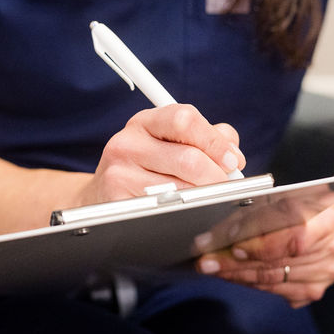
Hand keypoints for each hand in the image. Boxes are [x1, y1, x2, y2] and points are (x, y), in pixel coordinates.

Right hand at [81, 104, 244, 203]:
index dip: (215, 141)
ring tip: (206, 200)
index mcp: (144, 122)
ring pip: (180, 189)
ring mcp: (118, 173)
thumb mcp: (169, 142)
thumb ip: (207, 137)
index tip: (232, 160)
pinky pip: (164, 211)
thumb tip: (233, 152)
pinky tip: (184, 212)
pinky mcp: (116, 203)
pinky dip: (182, 214)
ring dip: (203, 198)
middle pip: (188, 158)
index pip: (184, 119)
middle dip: (217, 177)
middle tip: (226, 187)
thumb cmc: (146, 167)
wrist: (101, 196)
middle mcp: (127, 143)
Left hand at [196, 205, 333, 307]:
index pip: (290, 233)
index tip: (231, 245)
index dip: (260, 242)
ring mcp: (327, 273)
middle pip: (276, 261)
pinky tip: (234, 275)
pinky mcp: (316, 290)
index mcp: (326, 217)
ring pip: (273, 280)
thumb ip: (253, 214)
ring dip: (238, 275)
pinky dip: (251, 283)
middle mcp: (333, 248)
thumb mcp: (280, 198)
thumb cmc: (302, 205)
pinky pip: (276, 291)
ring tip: (213, 268)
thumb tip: (218, 236)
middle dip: (235, 262)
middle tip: (206, 262)